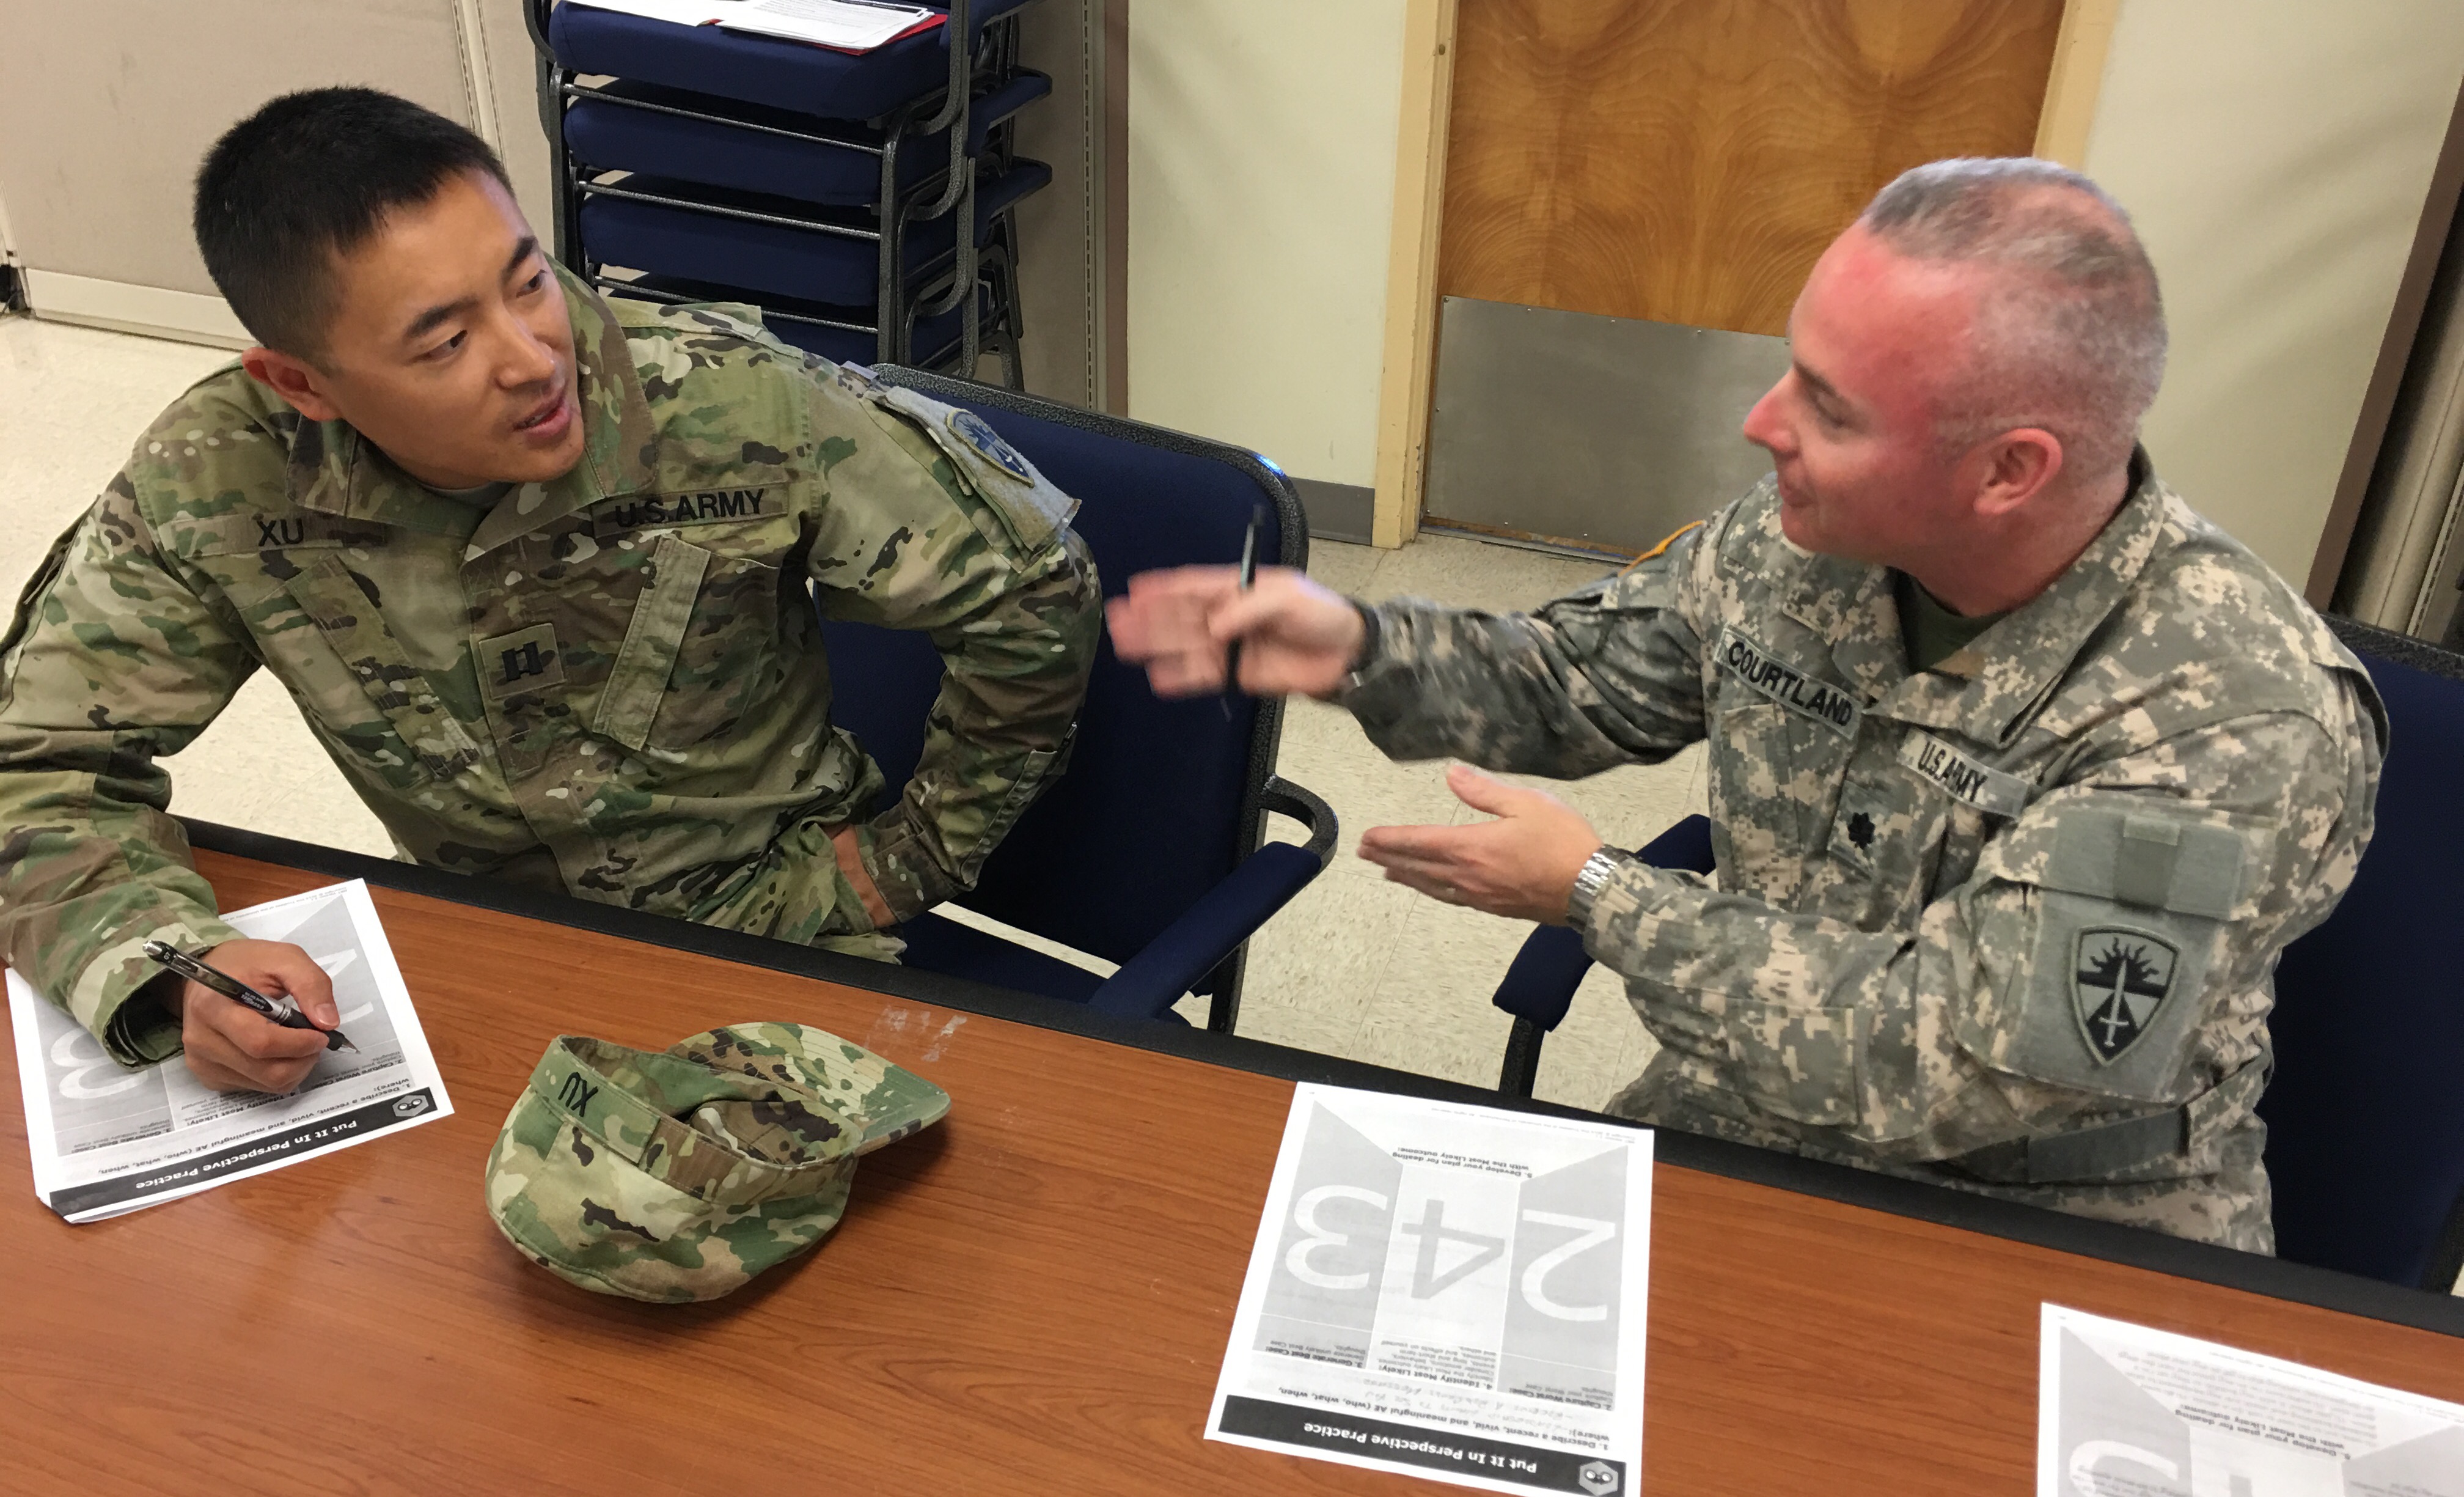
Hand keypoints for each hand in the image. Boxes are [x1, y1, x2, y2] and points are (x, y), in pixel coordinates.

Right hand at [160, 939, 337, 1093]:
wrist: (206, 978)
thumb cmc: (244, 966)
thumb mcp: (284, 958)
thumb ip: (311, 985)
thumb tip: (328, 1022)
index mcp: (213, 1007)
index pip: (262, 1042)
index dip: (301, 1043)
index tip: (322, 1033)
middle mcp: (201, 1040)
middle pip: (267, 1070)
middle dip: (304, 1058)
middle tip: (315, 1039)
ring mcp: (202, 1062)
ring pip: (267, 1084)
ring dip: (295, 1068)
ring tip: (298, 1042)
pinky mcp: (209, 1076)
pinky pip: (256, 1088)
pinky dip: (278, 1074)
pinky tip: (277, 1051)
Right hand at [1106, 566, 1365, 698]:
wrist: (1348, 654)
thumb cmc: (1321, 614)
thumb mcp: (1288, 598)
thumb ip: (1249, 609)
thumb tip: (1213, 628)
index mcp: (1239, 589)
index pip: (1195, 587)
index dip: (1165, 589)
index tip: (1135, 590)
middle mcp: (1229, 616)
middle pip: (1182, 617)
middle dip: (1150, 618)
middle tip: (1117, 620)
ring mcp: (1232, 646)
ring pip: (1187, 645)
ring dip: (1157, 645)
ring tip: (1125, 646)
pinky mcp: (1240, 674)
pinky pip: (1205, 675)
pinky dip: (1182, 676)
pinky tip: (1158, 677)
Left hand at [1358, 765, 1604, 924]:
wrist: (1591, 890)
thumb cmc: (1562, 842)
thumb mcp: (1527, 803)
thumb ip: (1484, 791)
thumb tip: (1452, 774)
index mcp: (1471, 847)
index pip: (1419, 841)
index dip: (1390, 838)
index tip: (1367, 835)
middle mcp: (1467, 875)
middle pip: (1418, 866)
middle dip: (1389, 857)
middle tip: (1364, 852)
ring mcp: (1479, 896)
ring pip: (1432, 886)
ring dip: (1407, 876)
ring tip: (1387, 871)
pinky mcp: (1494, 908)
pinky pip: (1451, 899)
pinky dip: (1432, 891)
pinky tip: (1432, 889)